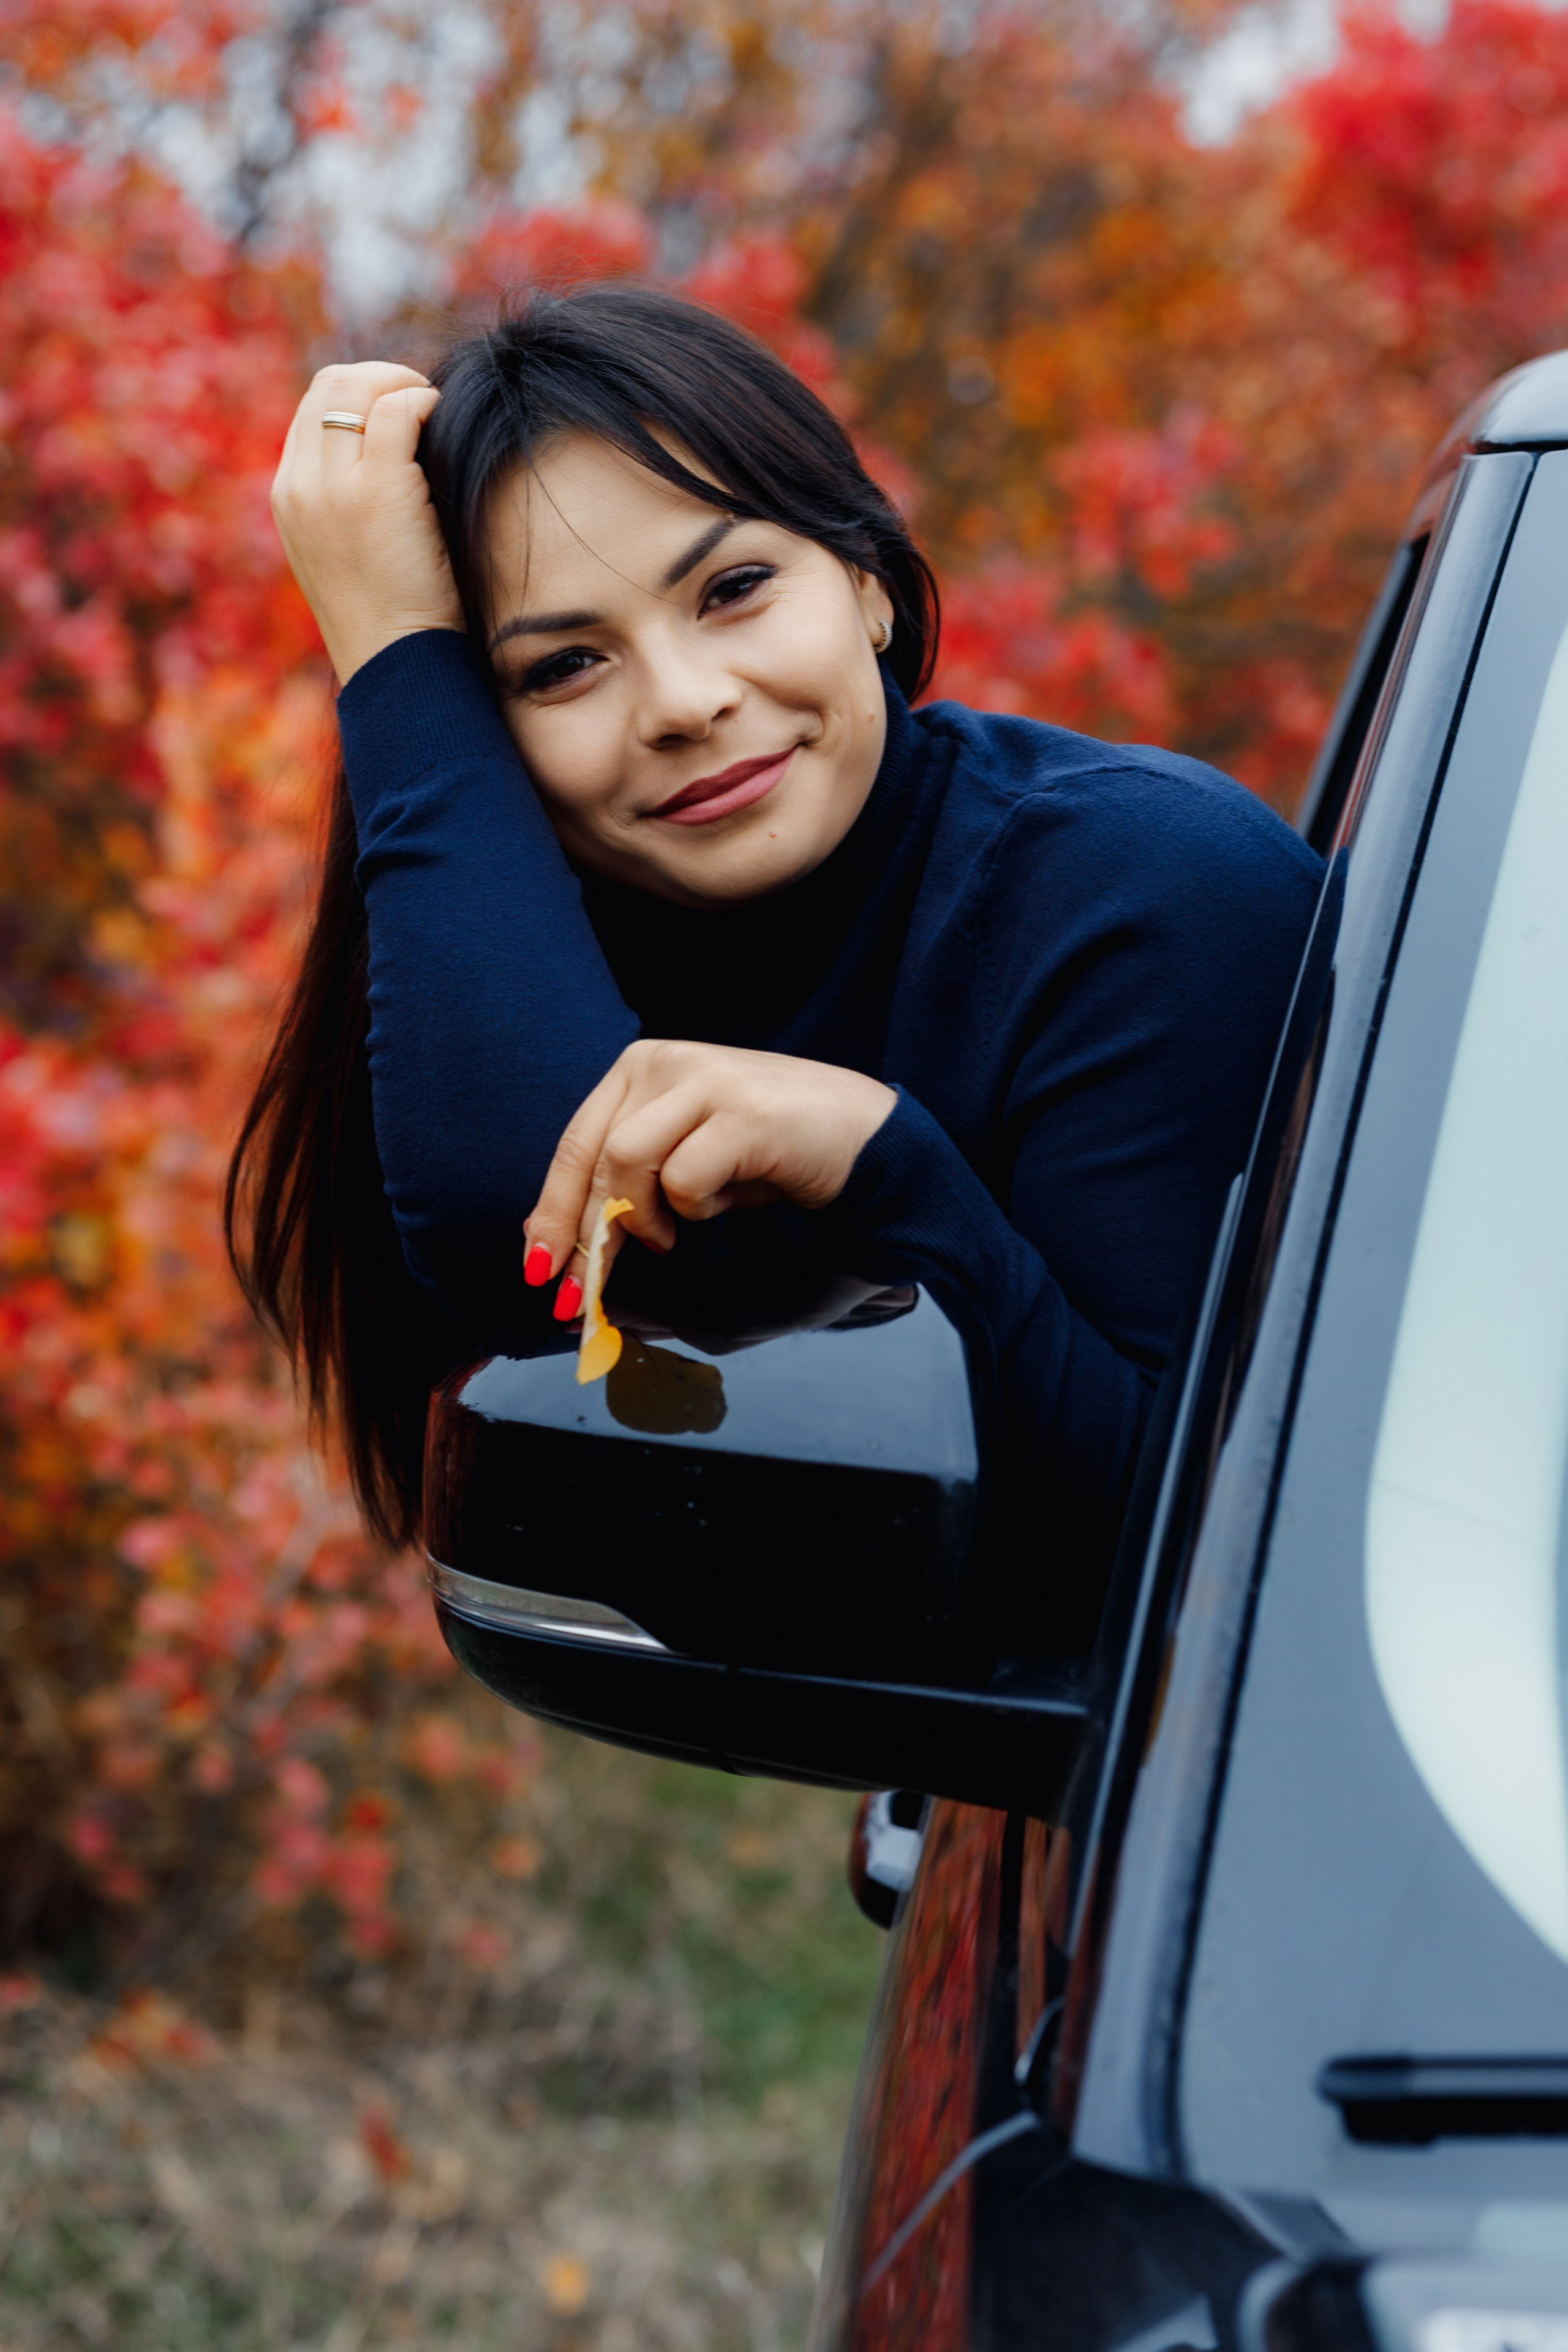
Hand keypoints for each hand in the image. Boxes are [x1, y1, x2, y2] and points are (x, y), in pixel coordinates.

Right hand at [270, 360, 463, 683]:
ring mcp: (332, 488)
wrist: (395, 665)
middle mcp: (299, 486)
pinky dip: (423, 403)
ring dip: (402, 384)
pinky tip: (444, 421)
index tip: (401, 413)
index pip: (312, 409)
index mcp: (288, 497)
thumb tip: (396, 451)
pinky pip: (396, 412)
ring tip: (434, 409)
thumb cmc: (391, 617)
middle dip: (379, 378)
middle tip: (423, 401)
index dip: (360, 395)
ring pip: (355, 387)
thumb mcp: (349, 553)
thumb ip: (351, 500)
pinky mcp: (375, 493)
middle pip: (328, 384)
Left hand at [522, 1040, 897, 1317]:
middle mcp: (664, 1062)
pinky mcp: (739, 1110)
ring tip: (675, 1237)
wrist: (872, 1142)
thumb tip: (568, 1249)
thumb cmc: (778, 1157)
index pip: (576, 1144)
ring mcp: (703, 1080)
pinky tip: (728, 1202)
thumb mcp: (690, 1169)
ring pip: (625, 1161)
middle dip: (582, 1236)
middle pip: (590, 1158)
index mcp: (644, 1069)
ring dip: (644, 1219)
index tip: (540, 1268)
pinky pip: (683, 1178)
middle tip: (581, 1294)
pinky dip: (696, 1209)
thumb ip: (634, 1191)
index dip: (551, 1210)